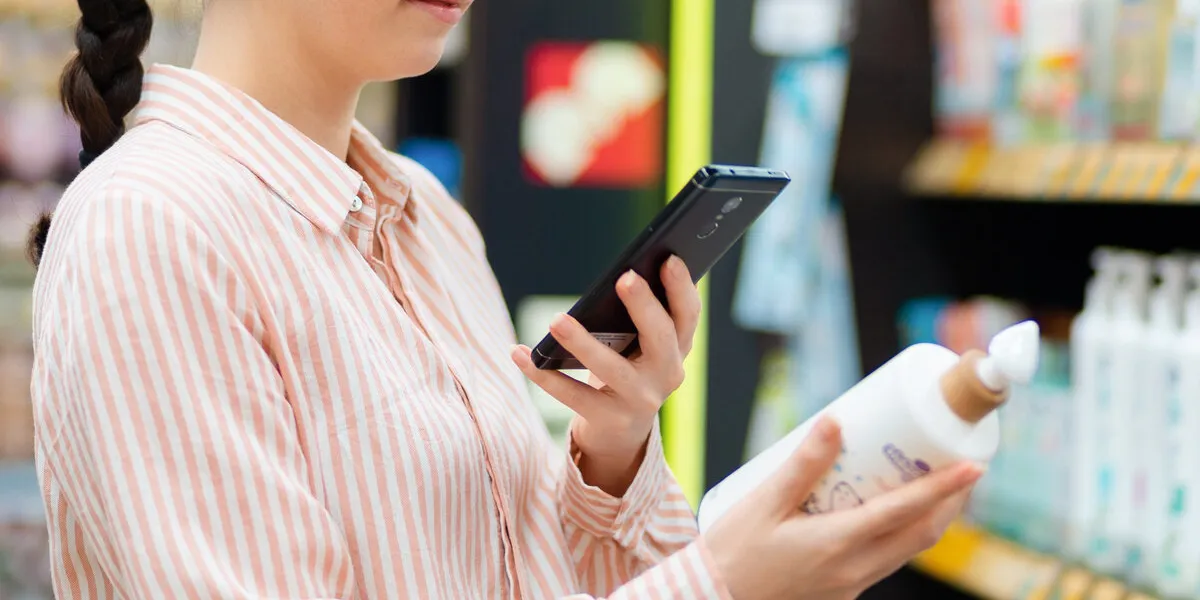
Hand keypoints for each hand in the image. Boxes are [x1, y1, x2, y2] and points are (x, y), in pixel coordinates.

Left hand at [511, 256, 700, 493]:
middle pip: (660, 337)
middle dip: (644, 306)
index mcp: (678, 348)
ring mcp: (640, 400)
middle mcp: (668, 374)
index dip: (682, 287)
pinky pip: (572, 394)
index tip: (668, 258)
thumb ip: (637, 317)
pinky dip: (542, 374)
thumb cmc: (628, 368)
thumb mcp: (640, 345)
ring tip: (556, 320)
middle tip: (624, 277)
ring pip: (612, 368)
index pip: (688, 315)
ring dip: (583, 343)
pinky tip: (518, 352)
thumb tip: (619, 278)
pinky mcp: (609, 419)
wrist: (621, 431)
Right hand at [705, 417, 981, 599]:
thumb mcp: (764, 503)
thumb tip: (837, 421)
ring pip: (906, 551)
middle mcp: (853, 569)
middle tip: (963, 469)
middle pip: (921, 535)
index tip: (974, 466)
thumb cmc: (733, 552)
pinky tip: (888, 513)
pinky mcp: (841, 593)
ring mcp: (850, 585)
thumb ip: (802, 463)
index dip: (944, 488)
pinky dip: (900, 535)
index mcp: (837, 543)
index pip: (905, 512)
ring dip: (929, 520)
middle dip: (950, 502)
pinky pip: (883, 562)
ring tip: (935, 485)